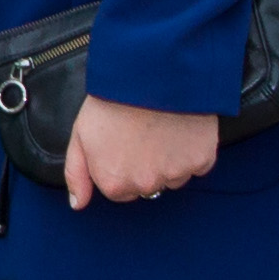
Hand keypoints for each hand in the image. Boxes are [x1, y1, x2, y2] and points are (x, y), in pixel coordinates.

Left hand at [62, 95, 220, 208]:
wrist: (150, 75)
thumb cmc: (112, 102)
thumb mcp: (80, 136)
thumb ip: (76, 174)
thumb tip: (77, 204)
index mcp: (115, 184)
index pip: (120, 190)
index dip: (120, 166)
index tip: (122, 144)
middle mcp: (146, 186)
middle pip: (147, 185)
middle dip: (144, 166)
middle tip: (141, 134)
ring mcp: (175, 174)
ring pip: (173, 176)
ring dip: (169, 159)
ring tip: (160, 128)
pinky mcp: (202, 160)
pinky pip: (198, 164)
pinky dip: (192, 150)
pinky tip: (180, 129)